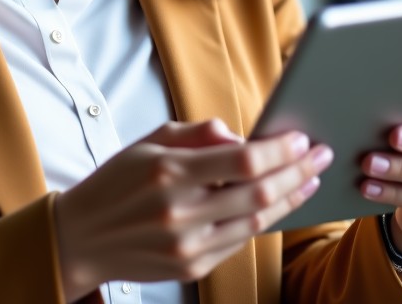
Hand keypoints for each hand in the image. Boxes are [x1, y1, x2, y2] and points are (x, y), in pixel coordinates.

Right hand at [54, 118, 333, 298]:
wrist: (81, 238)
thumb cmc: (116, 182)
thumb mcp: (149, 142)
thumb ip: (197, 134)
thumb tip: (238, 135)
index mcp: (169, 172)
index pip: (240, 160)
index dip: (278, 150)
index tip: (299, 137)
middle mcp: (181, 211)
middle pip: (257, 191)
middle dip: (296, 171)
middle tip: (319, 155)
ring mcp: (188, 244)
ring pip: (256, 220)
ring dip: (289, 198)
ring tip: (309, 179)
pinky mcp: (192, 267)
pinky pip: (239, 241)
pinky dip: (264, 219)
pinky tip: (279, 203)